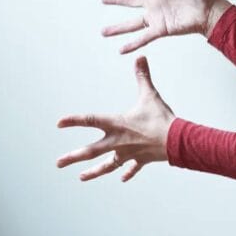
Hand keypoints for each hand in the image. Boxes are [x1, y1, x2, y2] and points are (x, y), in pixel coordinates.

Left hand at [56, 56, 175, 180]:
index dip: (73, 120)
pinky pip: (131, 168)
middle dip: (73, 157)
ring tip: (81, 177)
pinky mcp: (140, 160)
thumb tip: (140, 56)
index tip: (59, 123)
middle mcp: (118, 142)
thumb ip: (142, 76)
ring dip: (93, 172)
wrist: (177, 141)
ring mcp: (127, 153)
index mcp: (117, 124)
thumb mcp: (150, 95)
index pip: (90, 120)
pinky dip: (126, 173)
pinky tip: (121, 178)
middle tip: (58, 163)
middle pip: (91, 151)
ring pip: (106, 166)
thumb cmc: (161, 118)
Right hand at [103, 0, 230, 53]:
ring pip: (132, 23)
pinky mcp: (160, 29)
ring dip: (117, 28)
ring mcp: (155, 16)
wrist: (209, 11)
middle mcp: (154, 2)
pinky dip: (132, 44)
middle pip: (129, 1)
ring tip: (103, 32)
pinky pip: (143, 37)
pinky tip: (121, 50)